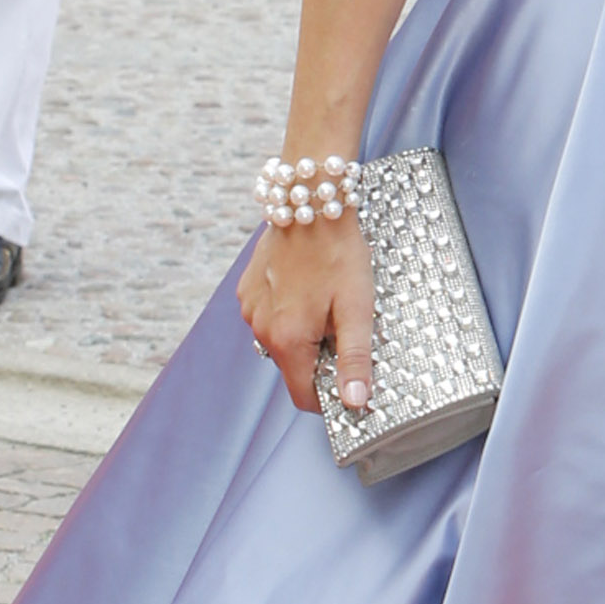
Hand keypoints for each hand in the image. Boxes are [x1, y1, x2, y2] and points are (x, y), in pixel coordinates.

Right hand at [238, 212, 376, 417]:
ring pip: (281, 340)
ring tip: (328, 302)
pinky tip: (308, 287)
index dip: (329, 397)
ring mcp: (250, 308)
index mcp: (287, 339)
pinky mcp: (248, 289)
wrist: (310, 202)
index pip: (303, 396)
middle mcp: (260, 329)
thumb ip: (355, 358)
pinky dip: (289, 312)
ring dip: (304, 333)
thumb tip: (355, 402)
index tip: (349, 383)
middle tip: (345, 328)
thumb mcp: (357, 308)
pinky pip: (269, 315)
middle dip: (319, 358)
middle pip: (293, 367)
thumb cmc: (337, 252)